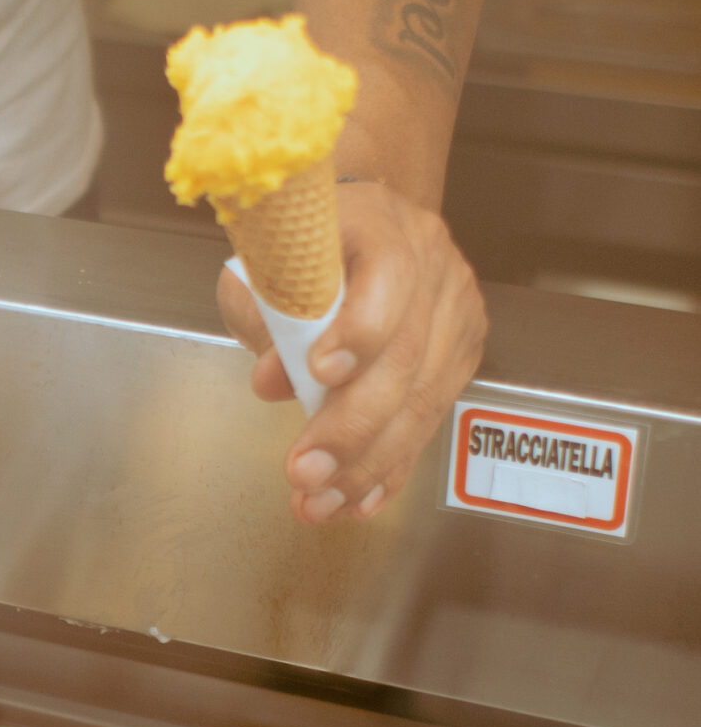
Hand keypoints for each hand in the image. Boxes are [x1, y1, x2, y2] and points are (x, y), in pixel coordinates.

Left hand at [216, 181, 486, 525]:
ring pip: (421, 398)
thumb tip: (273, 381)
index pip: (387, 275)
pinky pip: (429, 418)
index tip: (318, 372)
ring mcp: (456, 309)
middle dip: (351, 426)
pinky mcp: (463, 352)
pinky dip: (391, 466)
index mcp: (380, 223)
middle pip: (405, 354)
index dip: (359, 330)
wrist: (356, 232)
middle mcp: (431, 263)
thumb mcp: (265, 269)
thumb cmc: (302, 250)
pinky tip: (360, 500)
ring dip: (367, 464)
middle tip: (306, 472)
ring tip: (320, 503)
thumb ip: (263, 317)